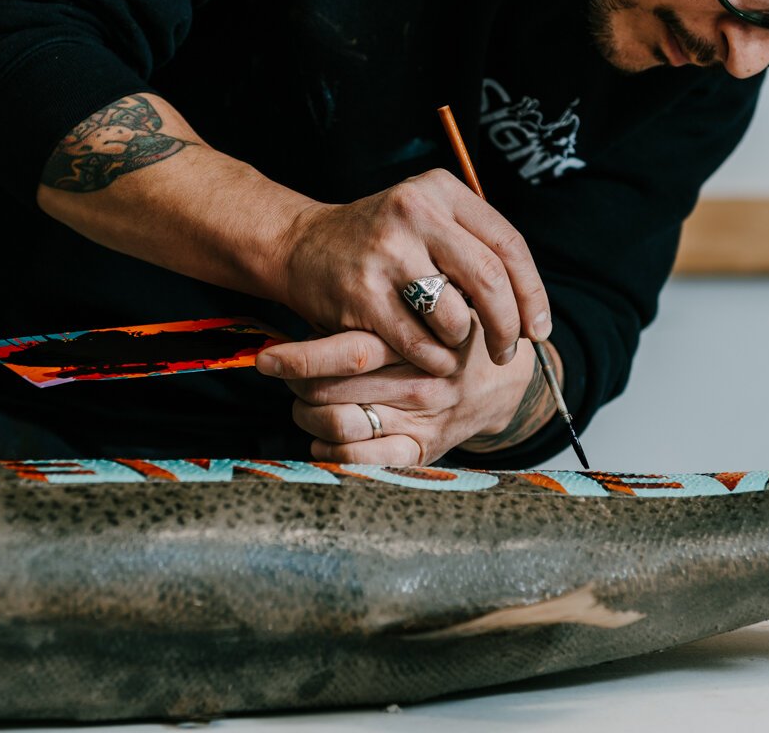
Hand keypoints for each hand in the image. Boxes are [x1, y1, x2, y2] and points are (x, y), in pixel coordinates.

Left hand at [257, 324, 552, 464]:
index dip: (299, 358)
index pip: (348, 352)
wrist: (503, 376)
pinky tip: (325, 439)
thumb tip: (303, 313)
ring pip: (338, 425)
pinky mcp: (423, 449)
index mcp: (414, 339)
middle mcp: (418, 381)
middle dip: (297, 383)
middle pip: (331, 391)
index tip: (265, 358)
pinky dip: (332, 452)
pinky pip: (364, 461)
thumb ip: (373, 310)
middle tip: (287, 373)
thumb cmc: (444, 332)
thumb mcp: (420, 307)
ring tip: (305, 403)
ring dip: (307, 416)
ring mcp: (422, 418)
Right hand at [278, 169, 551, 376]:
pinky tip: (427, 356)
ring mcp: (387, 253)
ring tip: (451, 344)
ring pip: (456, 317)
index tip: (539, 327)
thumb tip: (528, 304)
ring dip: (461, 342)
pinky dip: (433, 359)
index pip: (508, 244)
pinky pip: (420, 344)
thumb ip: (472, 244)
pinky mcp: (363, 295)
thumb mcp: (425, 219)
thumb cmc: (377, 243)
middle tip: (508, 352)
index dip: (532, 292)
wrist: (299, 247)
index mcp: (440, 190)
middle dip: (507, 326)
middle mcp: (414, 212)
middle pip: (489, 279)